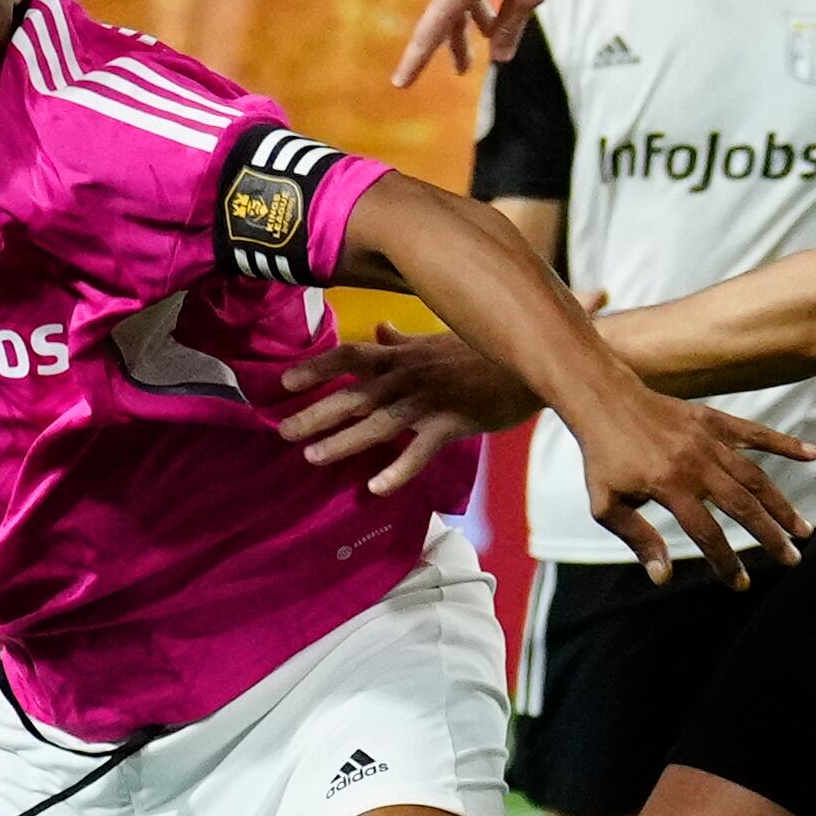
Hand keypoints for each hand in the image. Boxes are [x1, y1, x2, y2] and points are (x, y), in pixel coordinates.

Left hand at [278, 327, 539, 493]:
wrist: (534, 361)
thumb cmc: (486, 352)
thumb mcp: (439, 340)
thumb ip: (403, 340)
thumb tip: (379, 328)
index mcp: (404, 356)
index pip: (350, 355)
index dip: (317, 367)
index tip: (284, 382)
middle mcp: (410, 376)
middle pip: (354, 393)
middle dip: (316, 412)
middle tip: (282, 432)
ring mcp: (431, 400)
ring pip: (379, 422)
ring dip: (344, 440)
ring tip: (312, 457)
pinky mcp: (455, 423)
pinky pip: (422, 449)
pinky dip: (399, 468)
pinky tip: (376, 488)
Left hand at [566, 387, 815, 585]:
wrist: (604, 399)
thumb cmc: (602, 457)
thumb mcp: (606, 504)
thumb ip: (637, 538)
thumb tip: (663, 575)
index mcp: (670, 487)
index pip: (707, 533)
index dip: (725, 561)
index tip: (740, 583)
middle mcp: (697, 464)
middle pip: (743, 507)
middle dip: (770, 536)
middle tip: (792, 560)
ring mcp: (709, 441)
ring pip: (756, 476)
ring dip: (781, 504)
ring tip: (802, 529)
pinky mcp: (714, 421)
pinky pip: (755, 434)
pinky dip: (784, 444)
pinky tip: (811, 454)